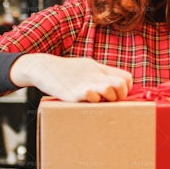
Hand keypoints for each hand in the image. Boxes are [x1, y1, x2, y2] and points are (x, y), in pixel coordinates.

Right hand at [10, 54, 132, 101]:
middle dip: (121, 96)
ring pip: (109, 89)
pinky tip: (86, 101)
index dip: (127, 88)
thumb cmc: (66, 71)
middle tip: (112, 101)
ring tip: (100, 101)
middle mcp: (95, 74)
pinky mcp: (73, 93)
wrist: (43, 67)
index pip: (126, 77)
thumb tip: (115, 87)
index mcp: (99, 68)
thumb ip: (100, 75)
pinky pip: (90, 97)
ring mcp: (85, 83)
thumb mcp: (87, 67)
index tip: (119, 94)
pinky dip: (92, 101)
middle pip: (121, 84)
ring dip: (108, 99)